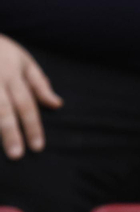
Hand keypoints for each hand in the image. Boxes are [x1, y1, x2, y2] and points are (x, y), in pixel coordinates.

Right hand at [0, 35, 59, 158]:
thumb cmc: (1, 50)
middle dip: (10, 132)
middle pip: (3, 108)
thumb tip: (57, 104)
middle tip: (17, 155)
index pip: (26, 104)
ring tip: (1, 152)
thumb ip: (38, 83)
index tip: (38, 147)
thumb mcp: (22, 60)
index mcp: (11, 73)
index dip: (32, 126)